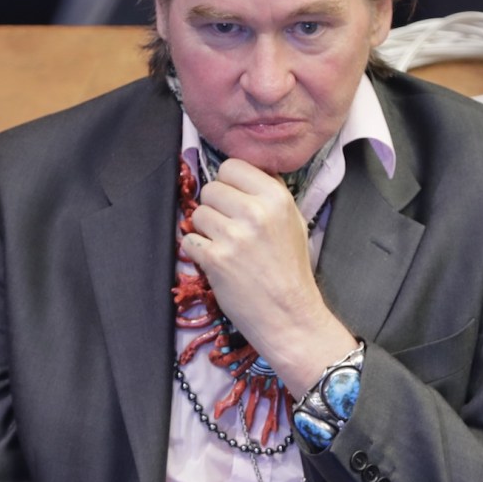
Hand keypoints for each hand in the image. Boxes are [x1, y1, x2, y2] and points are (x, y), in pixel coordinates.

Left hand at [182, 158, 356, 395]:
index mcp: (276, 197)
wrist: (289, 314)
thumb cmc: (292, 269)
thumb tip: (244, 170)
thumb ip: (269, 193)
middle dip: (215, 206)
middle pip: (211, 188)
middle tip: (228, 227)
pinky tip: (216, 261)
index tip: (234, 199)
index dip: (229, 183)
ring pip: (197, 213)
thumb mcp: (293, 221)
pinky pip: (189, 240)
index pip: (232, 166)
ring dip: (205, 229)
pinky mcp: (215, 259)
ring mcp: (233, 236)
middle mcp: (254, 212)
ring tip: (224, 246)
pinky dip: (198, 251)